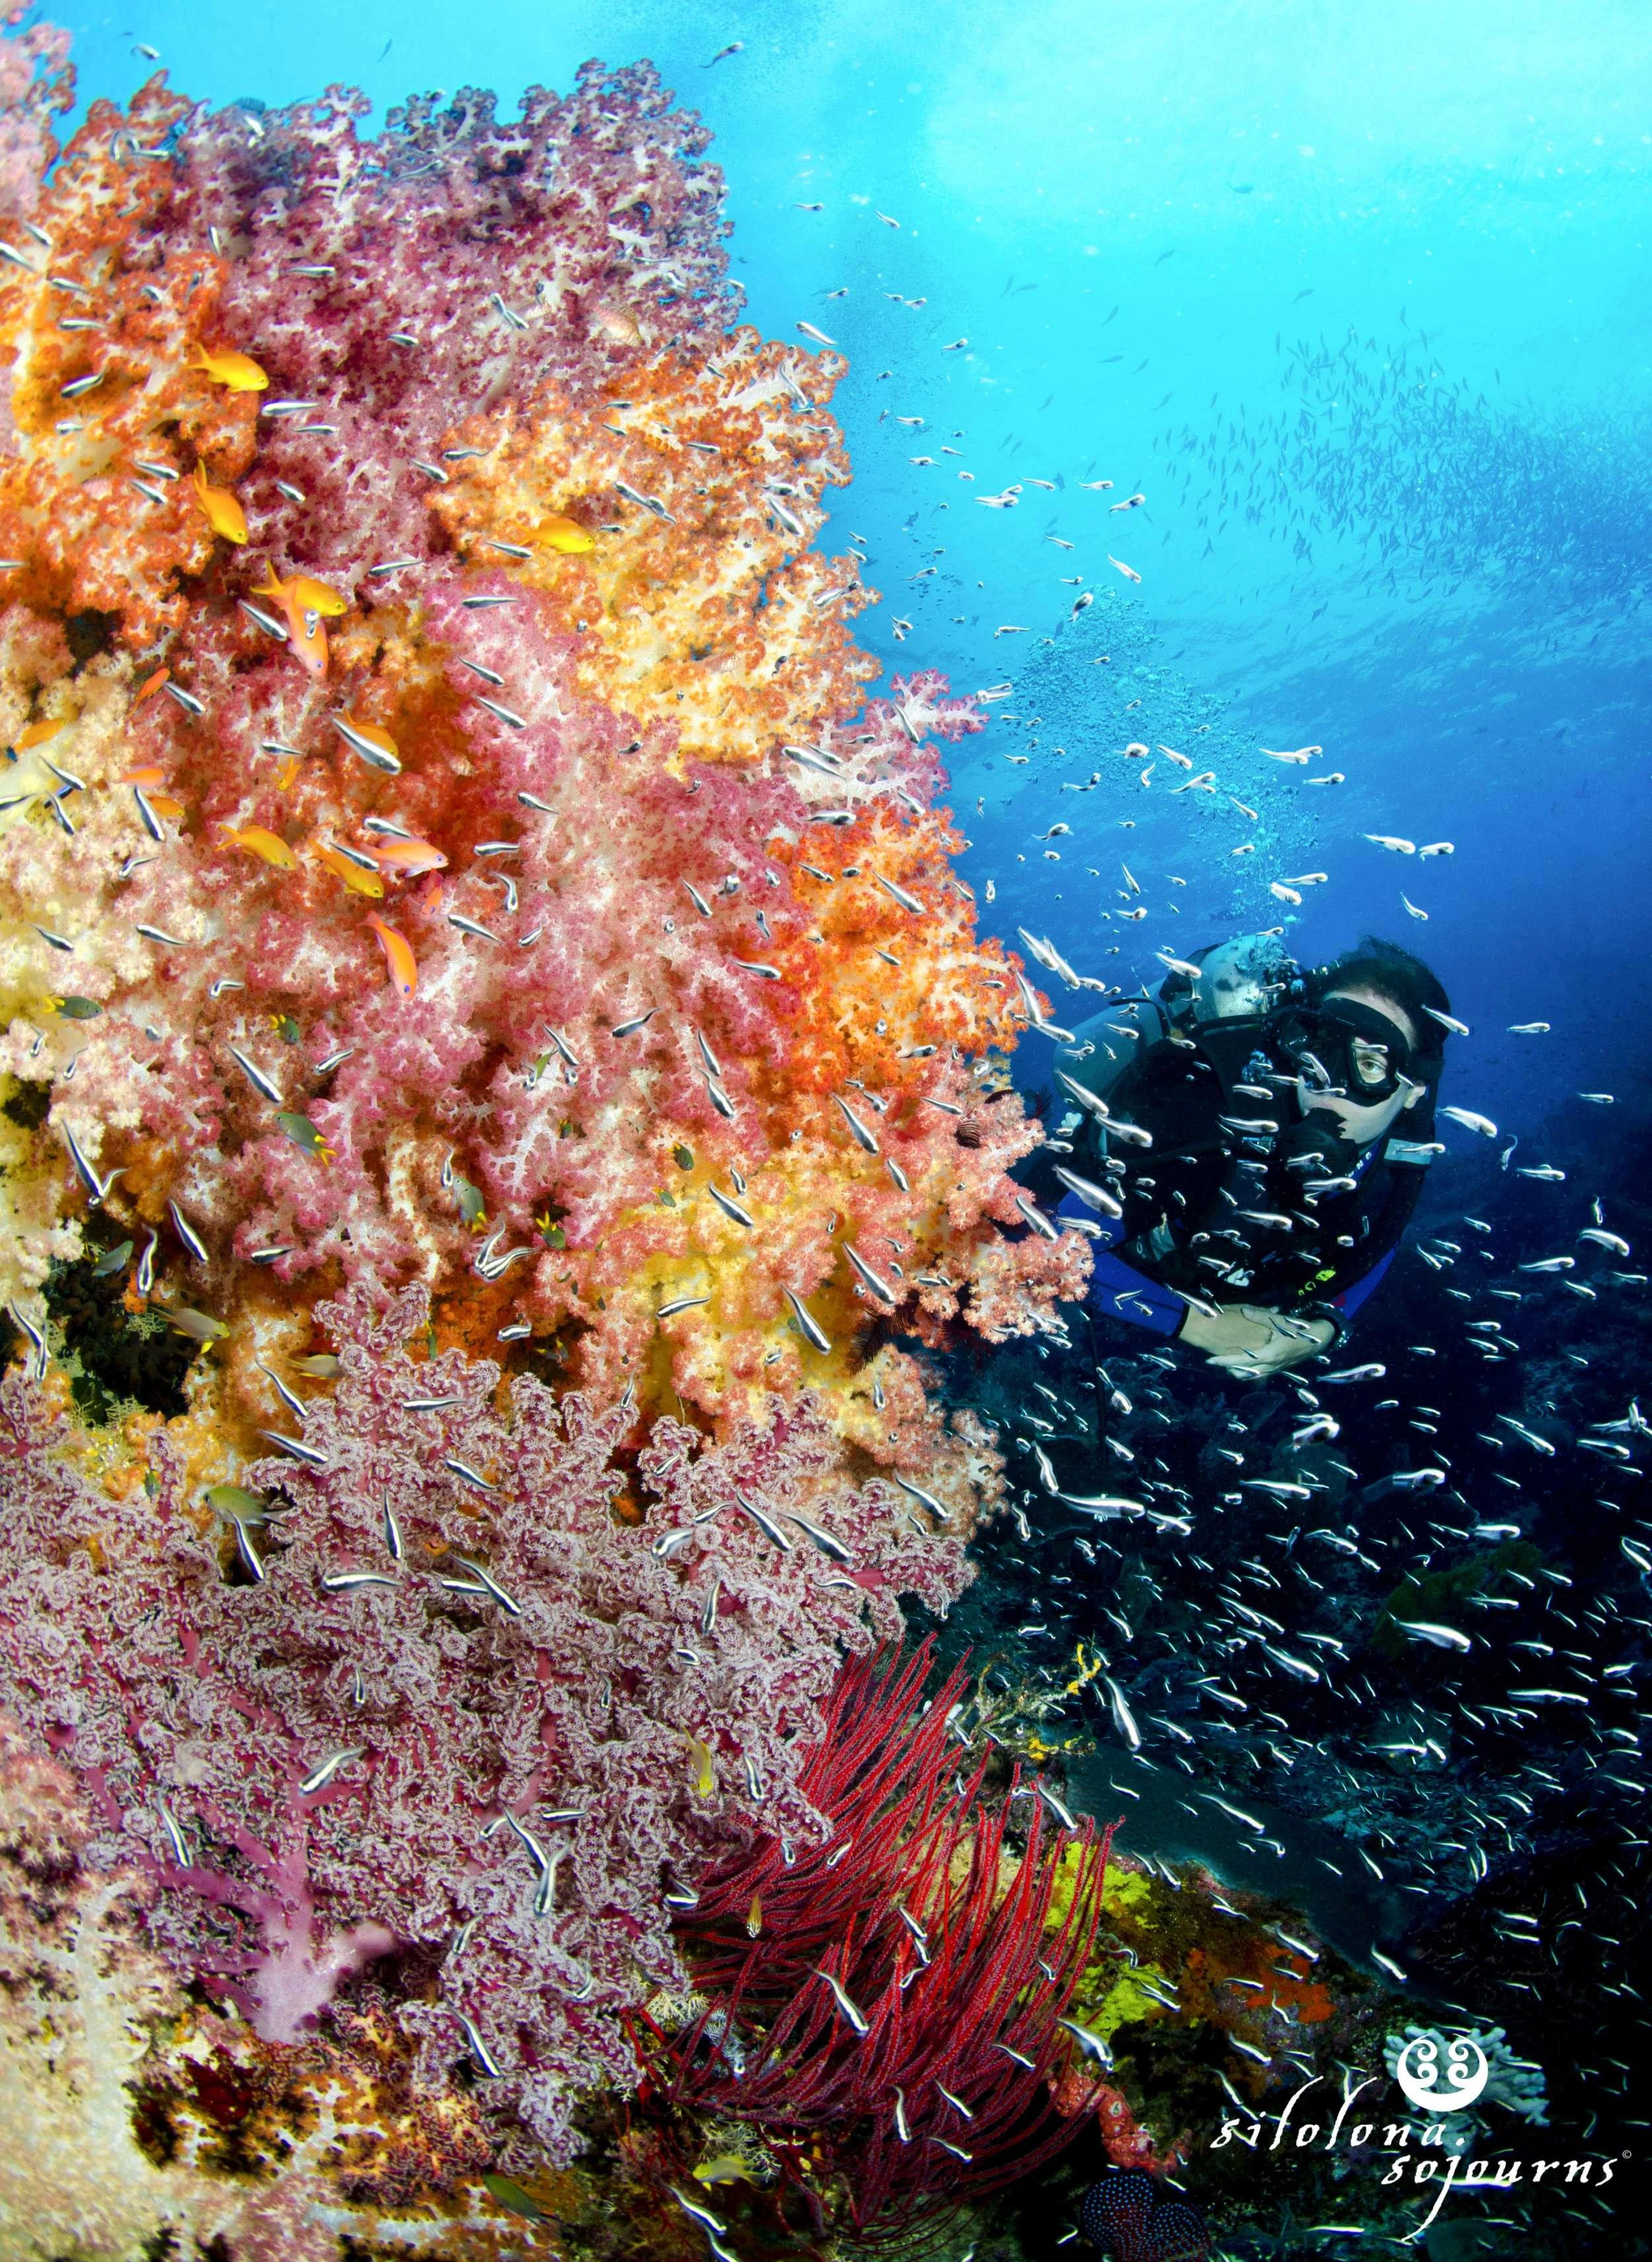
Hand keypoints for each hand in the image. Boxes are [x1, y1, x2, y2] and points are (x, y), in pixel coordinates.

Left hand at [1177, 1302, 1336, 1375]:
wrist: (1320, 1339)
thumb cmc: (1299, 1330)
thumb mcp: (1280, 1321)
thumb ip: (1260, 1316)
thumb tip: (1244, 1310)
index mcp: (1269, 1355)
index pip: (1241, 1361)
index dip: (1224, 1361)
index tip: (1210, 1361)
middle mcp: (1271, 1366)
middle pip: (1244, 1373)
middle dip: (1229, 1368)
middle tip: (1216, 1361)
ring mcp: (1275, 1369)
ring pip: (1251, 1376)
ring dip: (1238, 1371)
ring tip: (1226, 1362)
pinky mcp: (1279, 1368)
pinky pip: (1259, 1373)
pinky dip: (1248, 1371)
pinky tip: (1243, 1363)